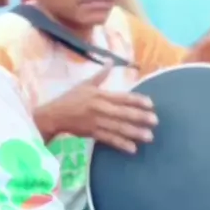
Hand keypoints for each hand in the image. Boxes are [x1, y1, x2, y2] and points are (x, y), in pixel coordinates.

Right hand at [37, 64, 157, 152]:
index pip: (122, 97)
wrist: (54, 115)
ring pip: (118, 128)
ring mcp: (96, 122)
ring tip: (149, 136)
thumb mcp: (85, 84)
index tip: (151, 104)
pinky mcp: (92, 134)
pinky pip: (109, 139)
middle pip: (123, 113)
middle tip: (155, 121)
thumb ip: (101, 74)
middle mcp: (100, 108)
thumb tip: (111, 61)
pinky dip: (120, 144)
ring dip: (134, 132)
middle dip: (140, 117)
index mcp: (100, 95)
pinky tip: (132, 149)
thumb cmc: (70, 98)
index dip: (137, 100)